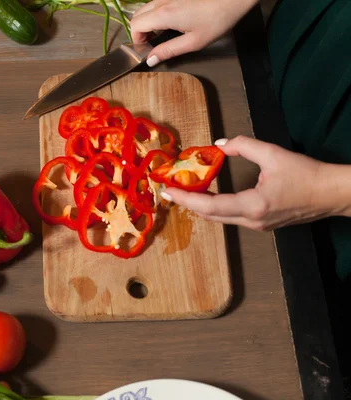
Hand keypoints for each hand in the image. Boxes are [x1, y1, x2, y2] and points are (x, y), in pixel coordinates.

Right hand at [130, 0, 258, 66]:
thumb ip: (168, 51)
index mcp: (164, 15)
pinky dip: (156, 13)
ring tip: (161, 33)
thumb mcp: (193, 42)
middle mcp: (162, 1)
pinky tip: (170, 21)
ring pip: (146, 8)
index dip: (136, 40)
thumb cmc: (217, 19)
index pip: (135, 26)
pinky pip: (157, 2)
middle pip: (137, 15)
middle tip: (152, 43)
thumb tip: (150, 60)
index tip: (146, 49)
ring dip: (147, 21)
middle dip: (140, 31)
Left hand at [160, 136, 340, 230]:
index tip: (167, 191)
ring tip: (185, 191)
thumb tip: (219, 144)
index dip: (185, 199)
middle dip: (188, 203)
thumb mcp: (274, 154)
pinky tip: (207, 196)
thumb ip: (243, 146)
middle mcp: (252, 221)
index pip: (209, 206)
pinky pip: (230, 217)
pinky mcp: (261, 225)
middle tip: (171, 189)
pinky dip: (215, 207)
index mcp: (253, 205)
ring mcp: (257, 226)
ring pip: (219, 218)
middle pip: (210, 216)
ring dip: (201, 206)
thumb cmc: (308, 174)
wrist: (333, 194)